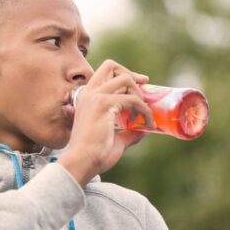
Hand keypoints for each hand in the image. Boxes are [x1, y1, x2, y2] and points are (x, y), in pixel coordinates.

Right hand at [59, 60, 155, 186]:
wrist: (82, 163)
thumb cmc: (94, 155)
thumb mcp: (115, 140)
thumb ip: (127, 132)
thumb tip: (143, 130)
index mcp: (86, 98)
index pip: (105, 74)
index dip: (124, 75)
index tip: (141, 84)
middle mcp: (89, 93)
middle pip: (111, 66)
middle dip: (131, 75)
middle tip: (145, 91)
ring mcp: (95, 97)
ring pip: (125, 79)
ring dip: (140, 94)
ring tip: (143, 115)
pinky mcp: (103, 104)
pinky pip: (132, 99)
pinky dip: (144, 111)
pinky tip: (146, 125)